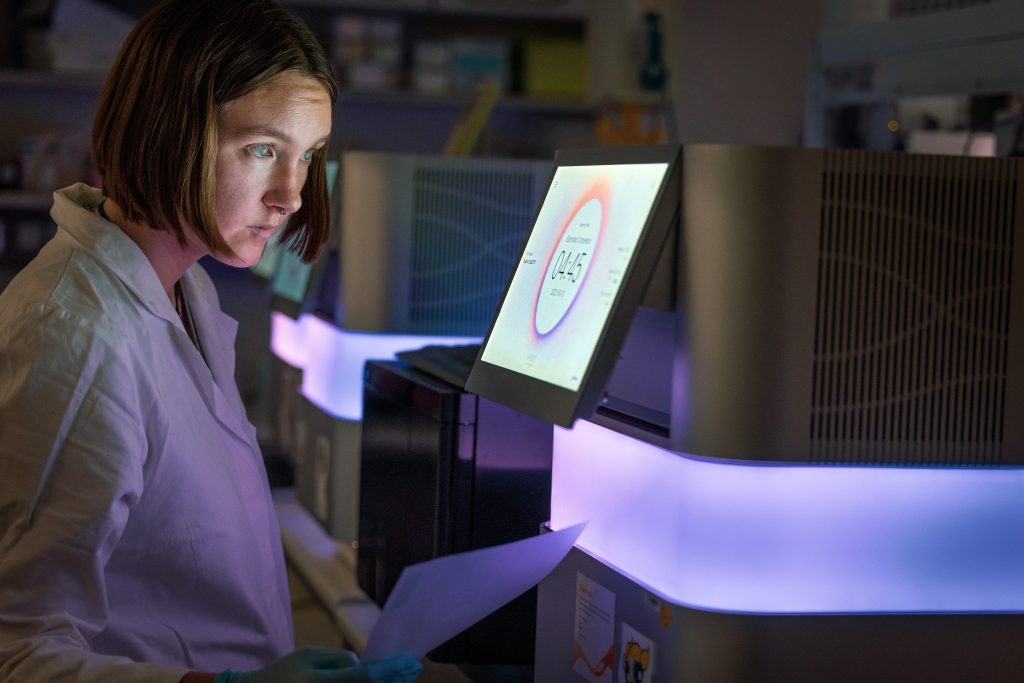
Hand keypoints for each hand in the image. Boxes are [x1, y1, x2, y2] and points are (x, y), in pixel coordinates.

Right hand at [214, 646, 421, 682]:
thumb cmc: (281, 674)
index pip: (364, 677)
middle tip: (412, 672)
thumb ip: (338, 660)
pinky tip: (374, 682)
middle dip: (392, 682)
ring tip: (398, 678)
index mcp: (317, 681)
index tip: (411, 663)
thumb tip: (366, 666)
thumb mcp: (308, 656)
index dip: (390, 670)